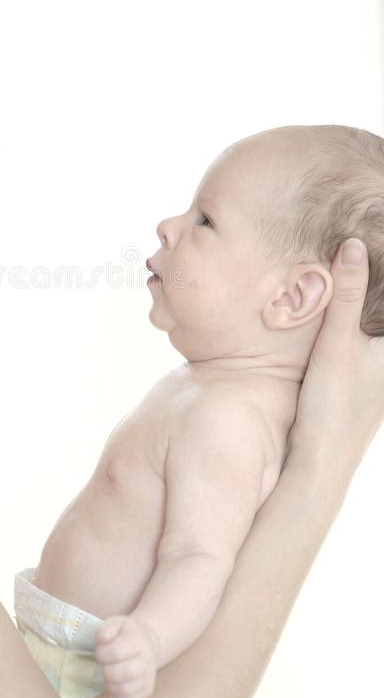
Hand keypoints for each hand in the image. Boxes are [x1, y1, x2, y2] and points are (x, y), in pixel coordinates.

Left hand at [95, 614, 160, 697]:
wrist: (147, 642)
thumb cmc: (127, 633)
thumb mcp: (116, 623)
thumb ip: (106, 629)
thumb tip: (101, 640)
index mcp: (138, 640)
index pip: (117, 651)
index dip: (103, 654)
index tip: (100, 652)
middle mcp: (147, 659)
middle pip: (126, 672)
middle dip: (107, 671)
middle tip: (104, 666)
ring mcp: (149, 677)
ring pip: (126, 690)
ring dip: (110, 685)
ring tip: (108, 676)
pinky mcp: (146, 690)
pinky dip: (116, 697)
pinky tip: (113, 686)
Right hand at [288, 238, 383, 465]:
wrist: (320, 462)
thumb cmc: (333, 406)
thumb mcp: (336, 344)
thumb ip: (345, 295)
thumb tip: (354, 245)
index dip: (382, 271)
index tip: (379, 234)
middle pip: (382, 311)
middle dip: (374, 283)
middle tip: (364, 248)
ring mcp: (383, 372)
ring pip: (378, 325)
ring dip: (368, 302)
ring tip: (355, 270)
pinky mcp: (368, 379)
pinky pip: (369, 336)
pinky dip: (361, 317)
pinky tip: (341, 308)